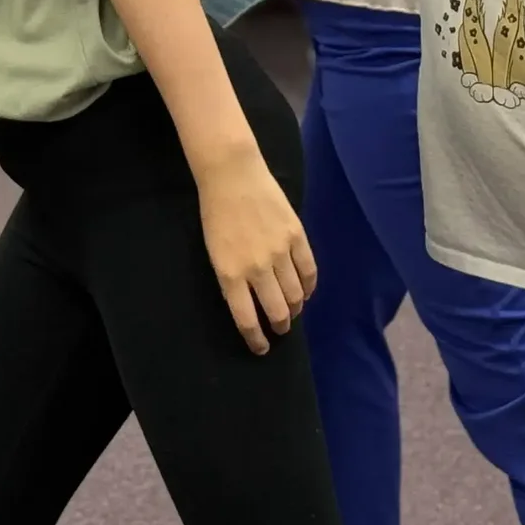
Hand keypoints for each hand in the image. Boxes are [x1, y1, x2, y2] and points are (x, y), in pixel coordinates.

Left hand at [195, 146, 317, 354]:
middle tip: (282, 329)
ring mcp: (279, 252)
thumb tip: (247, 304)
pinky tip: (307, 291)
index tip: (262, 348)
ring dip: (296, 308)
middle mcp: (257, 268)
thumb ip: (231, 280)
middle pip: (277, 310)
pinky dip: (310, 286)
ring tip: (293, 310)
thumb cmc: (216, 214)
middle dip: (281, 325)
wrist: (232, 176)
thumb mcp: (214, 253)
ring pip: (295, 294)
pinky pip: (309, 270)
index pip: (247, 319)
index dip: (256, 339)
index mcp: (230, 274)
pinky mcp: (296, 236)